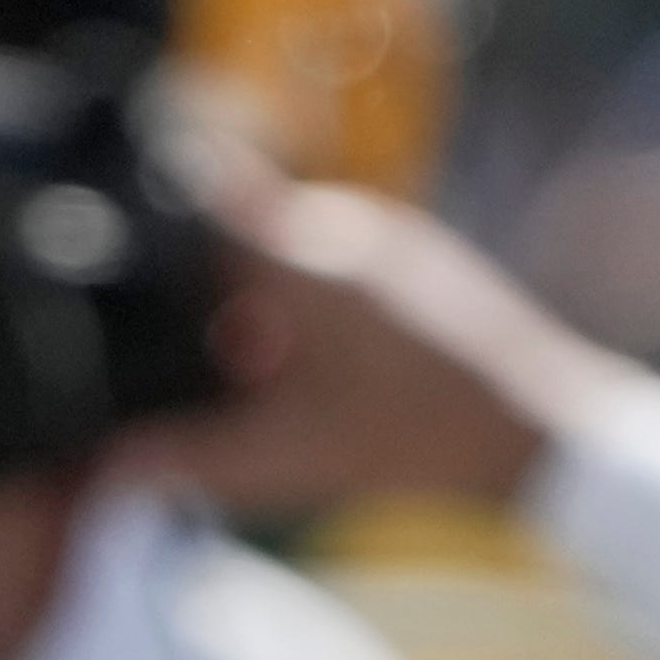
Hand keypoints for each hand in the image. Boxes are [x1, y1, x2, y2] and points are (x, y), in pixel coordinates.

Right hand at [122, 168, 625, 520]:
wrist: (550, 443)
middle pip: (240, 234)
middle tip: (209, 365)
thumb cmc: (421, 442)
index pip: (198, 186)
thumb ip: (193, 462)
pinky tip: (331, 387)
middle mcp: (343, 225)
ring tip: (272, 386)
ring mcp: (390, 242)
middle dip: (210, 294)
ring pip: (294, 260)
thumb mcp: (289, 460)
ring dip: (269, 315)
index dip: (149, 204)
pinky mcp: (425, 270)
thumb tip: (110, 474)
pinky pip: (345, 278)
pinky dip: (319, 323)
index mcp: (298, 251)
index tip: (118, 228)